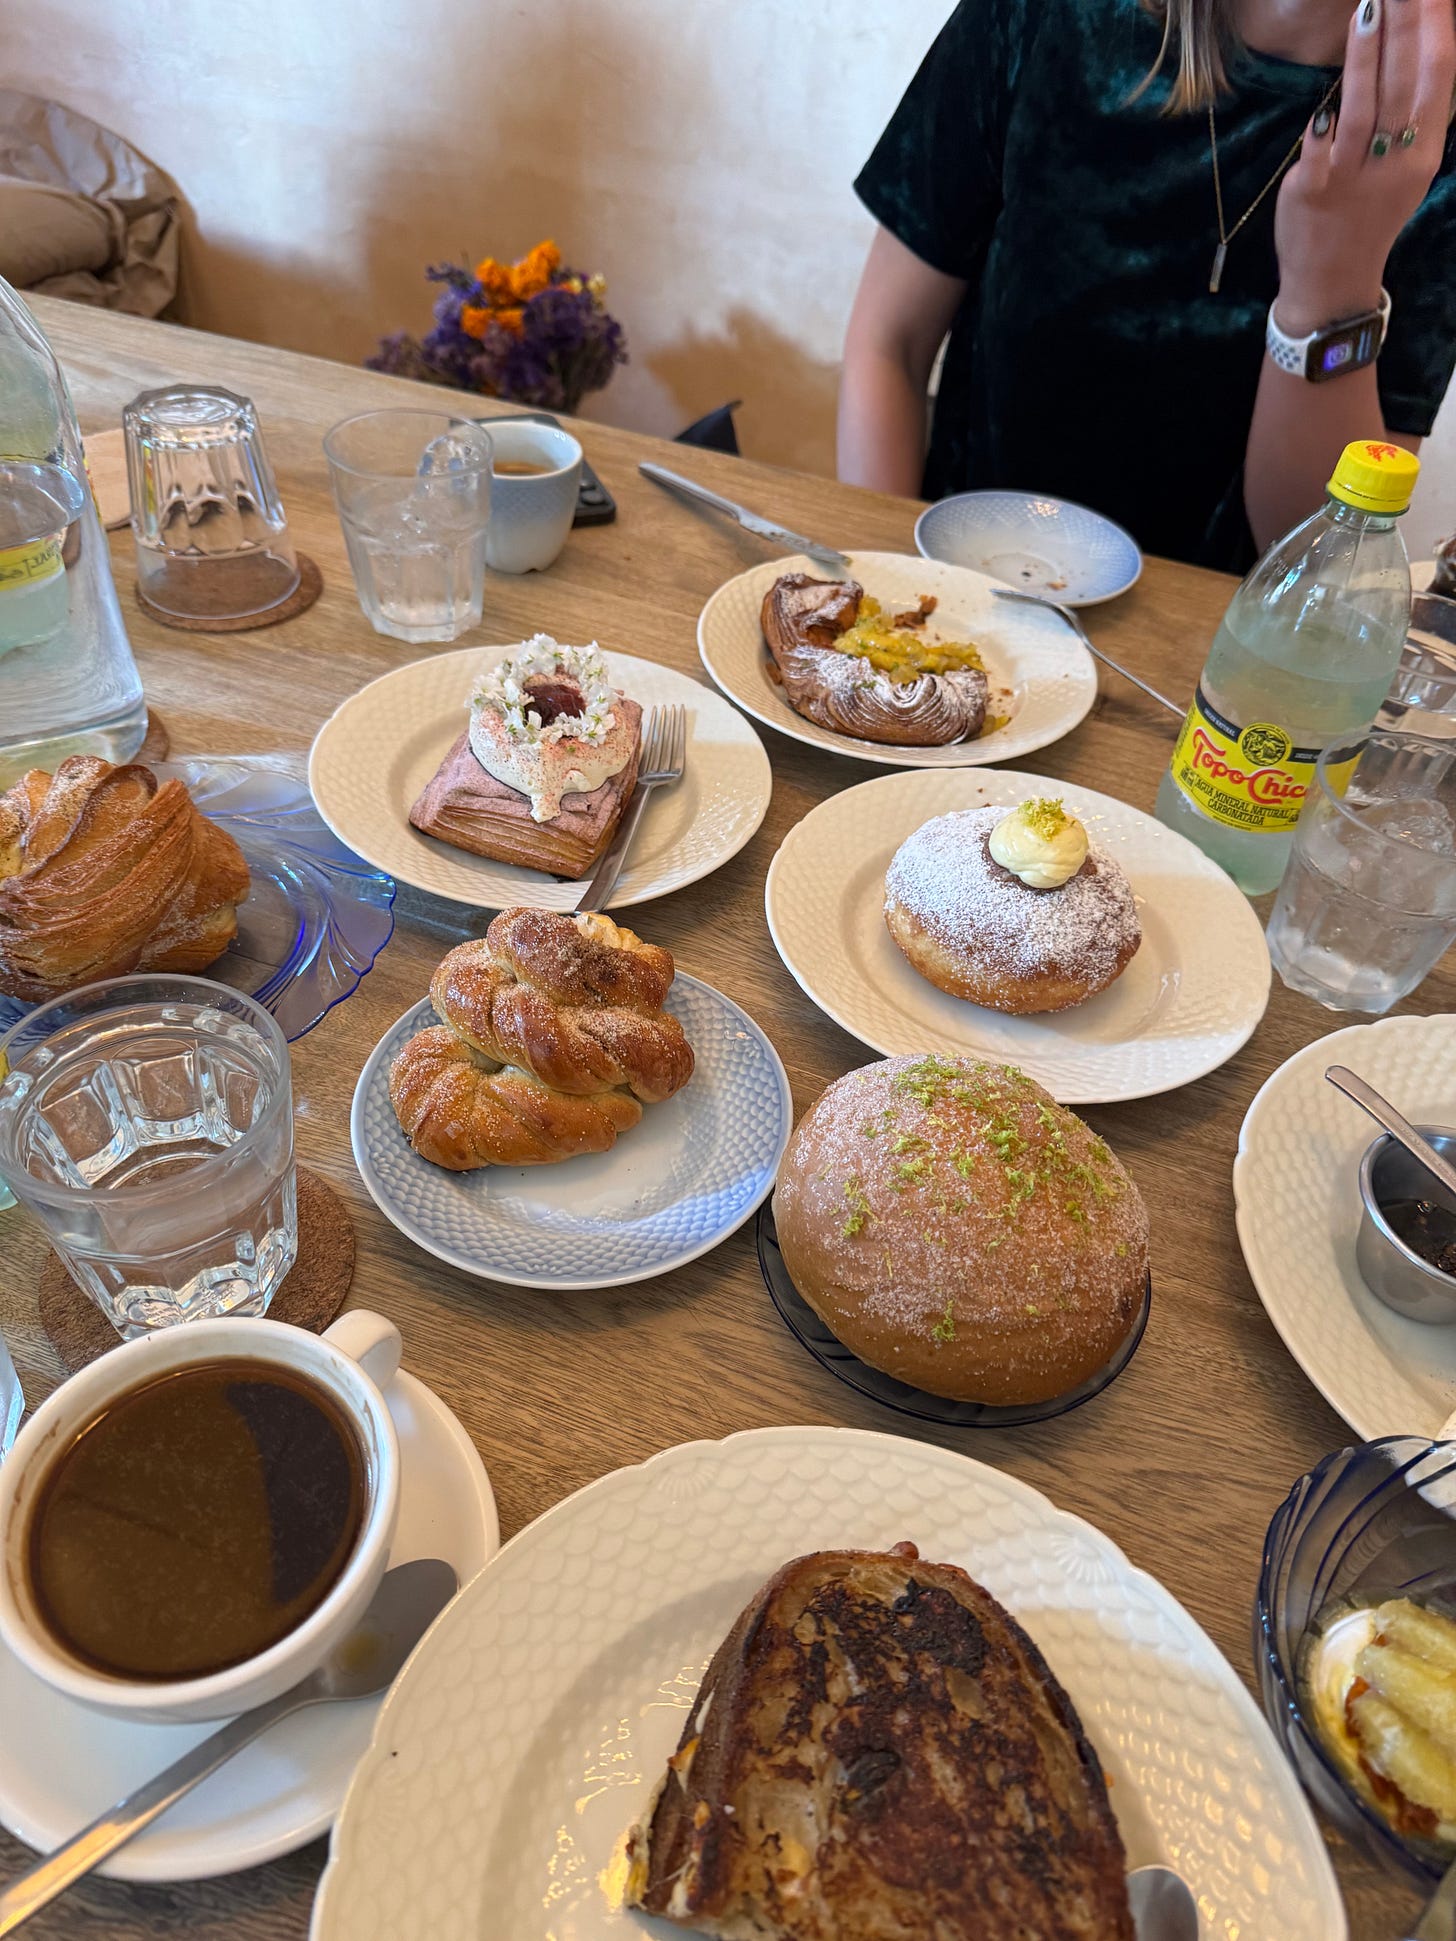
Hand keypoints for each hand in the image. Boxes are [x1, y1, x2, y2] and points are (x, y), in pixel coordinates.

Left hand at [1273, 0, 1455, 333]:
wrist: (1332, 279)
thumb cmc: (1369, 211)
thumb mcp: (1406, 166)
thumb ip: (1409, 112)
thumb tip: (1412, 40)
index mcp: (1425, 153)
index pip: (1438, 77)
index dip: (1438, 27)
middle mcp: (1396, 163)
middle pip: (1403, 82)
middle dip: (1406, 23)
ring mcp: (1353, 177)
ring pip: (1363, 106)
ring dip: (1366, 54)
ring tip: (1368, 5)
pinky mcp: (1313, 190)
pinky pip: (1319, 147)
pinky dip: (1323, 122)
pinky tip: (1326, 96)